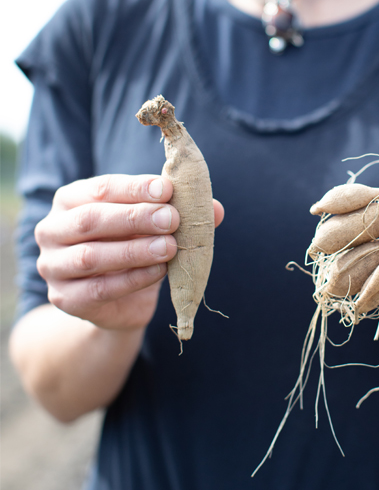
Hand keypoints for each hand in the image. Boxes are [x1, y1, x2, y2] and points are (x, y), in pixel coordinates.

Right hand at [34, 174, 224, 331]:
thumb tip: (215, 209)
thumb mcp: (154, 226)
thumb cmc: (134, 247)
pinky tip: (160, 272)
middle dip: (135, 217)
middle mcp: (53, 229)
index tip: (167, 189)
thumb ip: (180, 214)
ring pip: (92, 256)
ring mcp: (54, 266)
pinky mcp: (65, 298)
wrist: (118, 301)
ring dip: (135, 250)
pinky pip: (99, 288)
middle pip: (91, 219)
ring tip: (170, 247)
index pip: (100, 188)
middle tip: (172, 219)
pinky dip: (133, 279)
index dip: (135, 188)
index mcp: (71, 200)